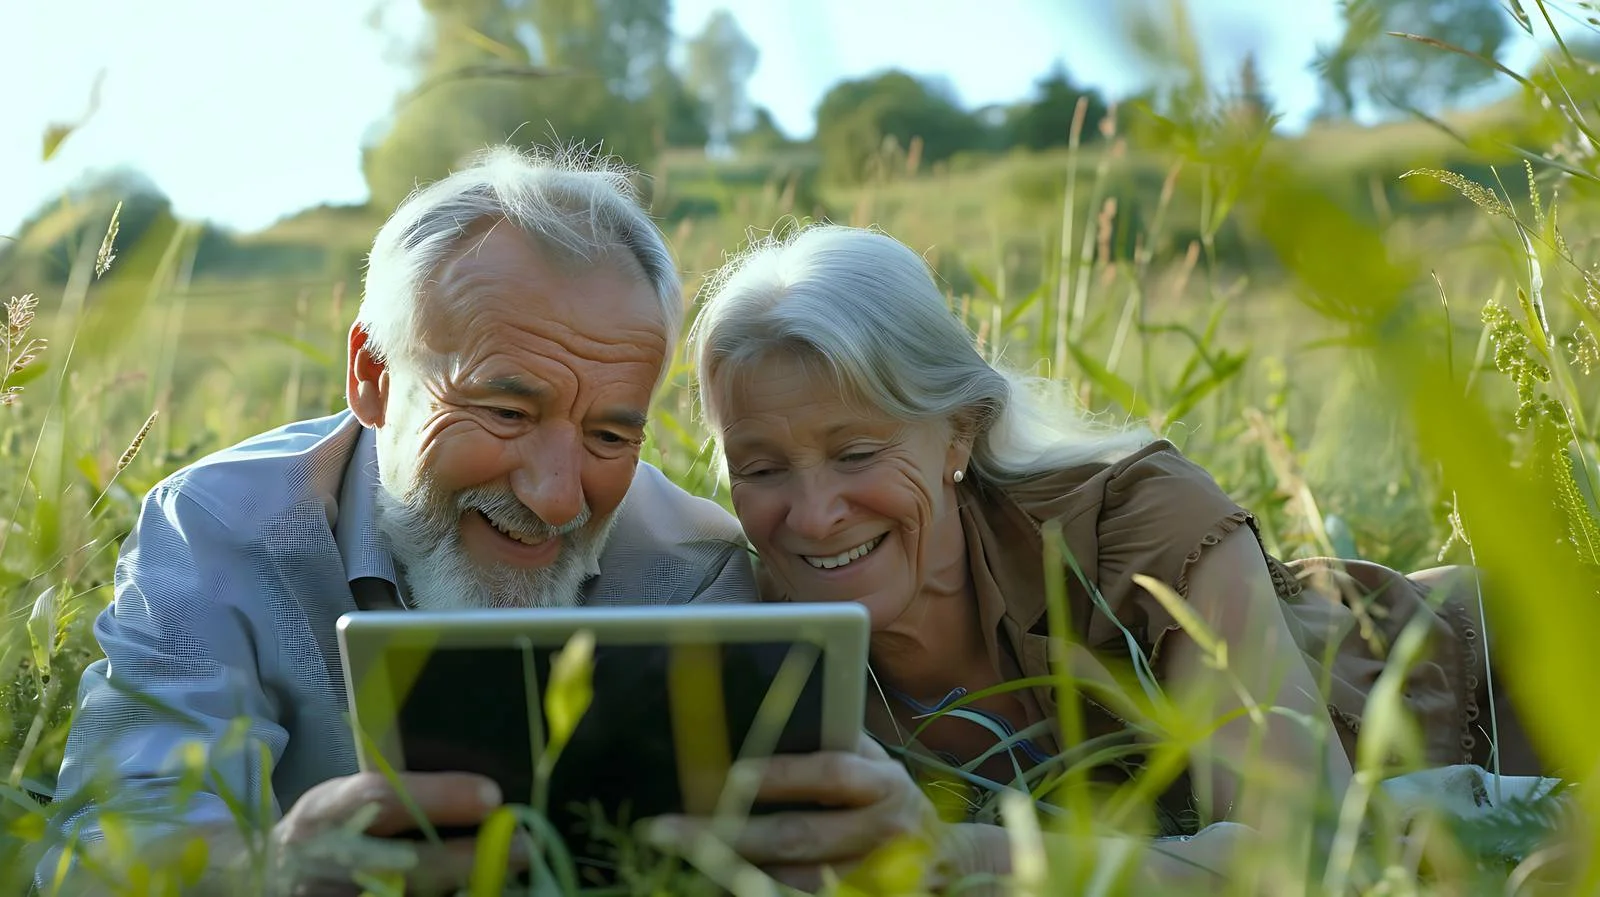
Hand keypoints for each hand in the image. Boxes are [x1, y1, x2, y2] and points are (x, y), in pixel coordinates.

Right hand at [269, 770, 525, 895]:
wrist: (265, 879)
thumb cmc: (327, 831)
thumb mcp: (344, 803)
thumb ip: (397, 800)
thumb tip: (485, 796)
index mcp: (325, 810)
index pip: (380, 797)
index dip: (437, 796)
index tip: (493, 796)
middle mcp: (324, 858)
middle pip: (401, 861)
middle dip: (466, 858)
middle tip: (523, 847)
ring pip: (401, 896)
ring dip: (461, 890)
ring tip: (506, 878)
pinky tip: (472, 893)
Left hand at [646, 735, 940, 891]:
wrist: (947, 863)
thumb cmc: (888, 799)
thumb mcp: (875, 764)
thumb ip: (833, 743)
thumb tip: (760, 719)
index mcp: (885, 783)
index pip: (830, 773)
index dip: (780, 774)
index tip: (728, 774)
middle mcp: (883, 832)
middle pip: (797, 836)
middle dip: (726, 834)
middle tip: (665, 830)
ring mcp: (873, 879)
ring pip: (791, 882)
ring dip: (730, 873)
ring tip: (677, 862)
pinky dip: (755, 891)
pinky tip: (715, 885)